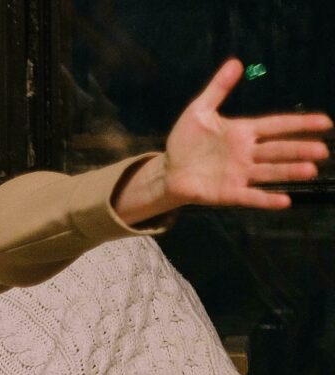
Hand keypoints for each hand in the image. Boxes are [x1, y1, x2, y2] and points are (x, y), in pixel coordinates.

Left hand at [161, 59, 330, 209]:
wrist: (167, 169)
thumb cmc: (186, 141)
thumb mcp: (199, 111)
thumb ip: (218, 89)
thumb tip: (236, 62)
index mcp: (243, 132)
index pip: (276, 126)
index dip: (299, 124)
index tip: (325, 122)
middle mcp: (247, 153)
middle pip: (278, 150)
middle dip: (299, 149)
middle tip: (321, 150)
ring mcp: (239, 173)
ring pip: (269, 171)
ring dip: (289, 171)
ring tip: (310, 170)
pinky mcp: (228, 192)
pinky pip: (250, 196)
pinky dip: (266, 199)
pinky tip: (284, 200)